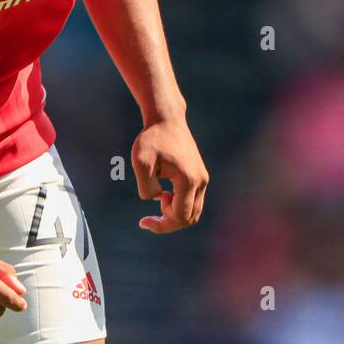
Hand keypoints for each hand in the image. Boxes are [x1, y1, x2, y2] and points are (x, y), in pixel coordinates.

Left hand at [131, 117, 208, 232]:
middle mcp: (201, 181)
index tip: (142, 220)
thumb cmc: (152, 139)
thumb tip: (158, 200)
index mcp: (188, 180)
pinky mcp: (200, 176)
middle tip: (148, 218)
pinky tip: (164, 194)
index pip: (180, 217)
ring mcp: (203, 178)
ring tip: (159, 200)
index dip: (162, 225)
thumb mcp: (140, 163)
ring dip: (175, 214)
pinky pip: (193, 201)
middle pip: (190, 218)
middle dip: (169, 223)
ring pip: (194, 212)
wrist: (167, 119)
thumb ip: (146, 189)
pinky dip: (179, 205)